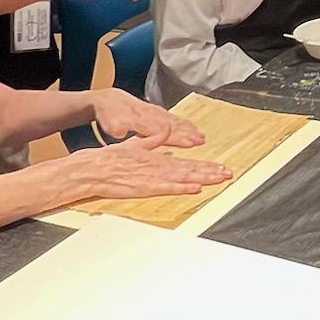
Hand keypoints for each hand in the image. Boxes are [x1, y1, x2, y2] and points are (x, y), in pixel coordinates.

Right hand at [69, 133, 230, 200]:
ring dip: (202, 178)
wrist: (91, 169)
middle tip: (228, 173)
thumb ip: (153, 139)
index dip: (205, 164)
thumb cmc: (110, 159)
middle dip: (210, 171)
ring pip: (183, 177)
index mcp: (157, 157)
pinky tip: (195, 188)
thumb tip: (167, 131)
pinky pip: (167, 188)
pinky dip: (182, 188)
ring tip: (219, 179)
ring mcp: (152, 177)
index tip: (220, 166)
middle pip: (189, 169)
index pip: (186, 161)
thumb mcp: (134, 144)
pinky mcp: (144, 187)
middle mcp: (158, 166)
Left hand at [92, 89, 204, 147]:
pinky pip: (173, 117)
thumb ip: (115, 126)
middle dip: (187, 133)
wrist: (110, 98)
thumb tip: (118, 131)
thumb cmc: (110, 114)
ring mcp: (155, 112)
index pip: (160, 130)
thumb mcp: (109, 121)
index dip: (175, 137)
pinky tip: (194, 128)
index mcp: (139, 119)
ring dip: (189, 129)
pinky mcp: (158, 111)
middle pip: (172, 125)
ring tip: (202, 137)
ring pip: (175, 121)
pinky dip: (185, 123)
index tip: (188, 143)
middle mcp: (150, 114)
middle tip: (201, 141)